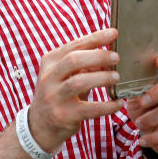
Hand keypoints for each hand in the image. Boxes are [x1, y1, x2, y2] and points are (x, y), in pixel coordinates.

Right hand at [27, 28, 124, 152]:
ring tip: (117, 77)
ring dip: (102, 78)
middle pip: (74, 60)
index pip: (74, 45)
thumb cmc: (59, 94)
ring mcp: (54, 97)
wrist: (40, 125)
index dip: (95, 38)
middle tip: (116, 58)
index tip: (114, 33)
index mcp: (50, 62)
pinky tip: (118, 103)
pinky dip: (107, 105)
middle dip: (98, 56)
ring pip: (79, 82)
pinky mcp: (63, 116)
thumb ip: (84, 65)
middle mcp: (48, 78)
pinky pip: (89, 109)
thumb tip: (109, 55)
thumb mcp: (65, 76)